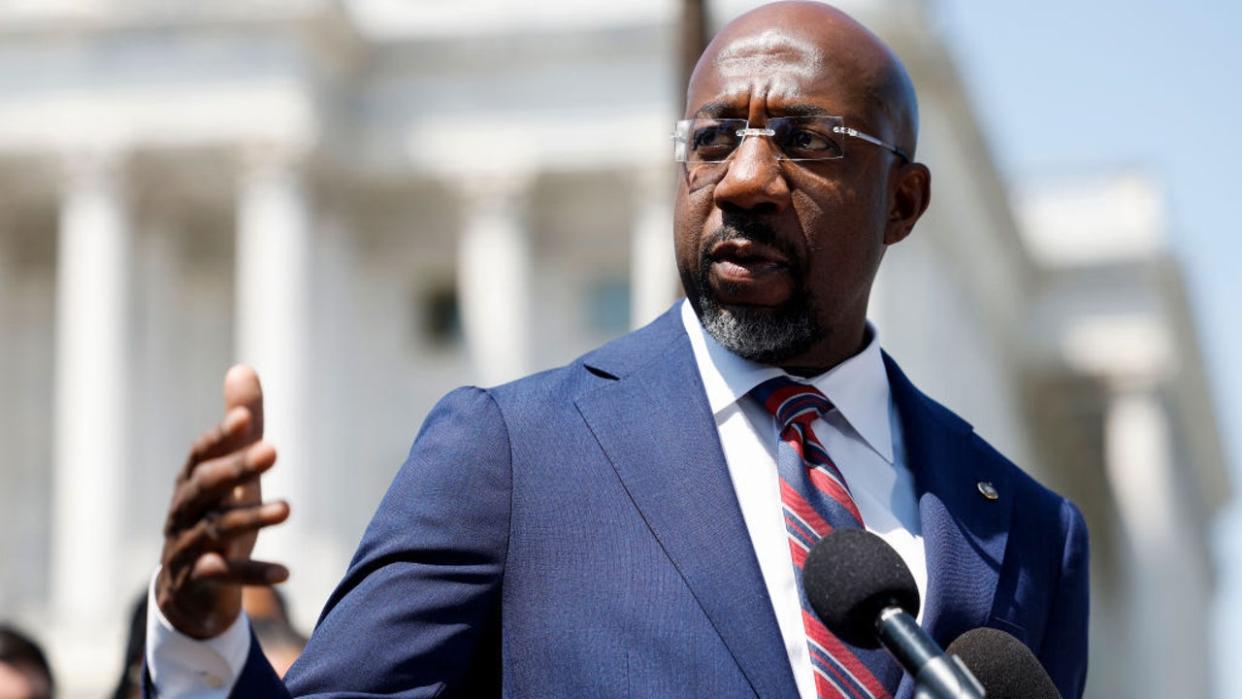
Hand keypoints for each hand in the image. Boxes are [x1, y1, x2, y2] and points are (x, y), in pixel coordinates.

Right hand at [155, 365, 290, 638]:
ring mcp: (186, 548)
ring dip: (251, 518)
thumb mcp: (232, 477)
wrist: (189, 595)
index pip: (201, 454)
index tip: (246, 417)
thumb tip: (243, 368)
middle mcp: (183, 512)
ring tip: (288, 508)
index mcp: (192, 483)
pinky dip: (253, 574)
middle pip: (206, 486)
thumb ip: (240, 431)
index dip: (221, 435)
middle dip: (237, 467)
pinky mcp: (196, 583)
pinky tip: (286, 573)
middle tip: (274, 449)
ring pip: (215, 530)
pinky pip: (223, 577)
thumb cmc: (215, 520)